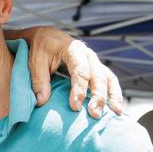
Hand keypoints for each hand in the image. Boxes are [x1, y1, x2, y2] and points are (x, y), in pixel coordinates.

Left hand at [5, 27, 123, 117]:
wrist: (46, 37)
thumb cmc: (40, 49)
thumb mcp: (36, 61)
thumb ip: (39, 80)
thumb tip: (41, 101)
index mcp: (73, 49)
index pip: (80, 71)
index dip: (79, 89)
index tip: (75, 106)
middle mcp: (88, 54)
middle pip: (98, 75)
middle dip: (98, 96)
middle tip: (94, 114)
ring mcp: (94, 62)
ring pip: (108, 78)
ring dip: (112, 96)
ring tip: (115, 112)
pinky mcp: (96, 69)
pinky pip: (109, 80)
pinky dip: (114, 94)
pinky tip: (116, 108)